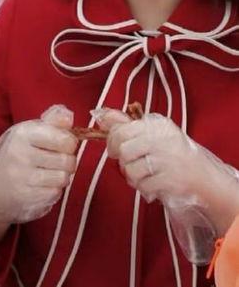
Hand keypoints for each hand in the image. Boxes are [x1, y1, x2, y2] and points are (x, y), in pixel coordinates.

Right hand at [0, 105, 77, 225]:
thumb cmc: (18, 152)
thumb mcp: (31, 131)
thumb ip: (53, 121)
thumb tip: (69, 117)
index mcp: (23, 133)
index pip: (63, 139)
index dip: (70, 142)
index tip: (65, 144)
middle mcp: (20, 154)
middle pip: (67, 160)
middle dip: (68, 161)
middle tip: (59, 160)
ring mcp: (21, 177)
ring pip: (62, 178)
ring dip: (62, 176)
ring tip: (51, 172)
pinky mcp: (24, 196)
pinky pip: (54, 194)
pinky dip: (53, 190)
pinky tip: (44, 185)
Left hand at [97, 109, 238, 262]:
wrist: (202, 176)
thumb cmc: (172, 152)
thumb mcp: (151, 132)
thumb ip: (125, 124)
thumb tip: (100, 115)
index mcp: (155, 125)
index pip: (120, 131)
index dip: (112, 142)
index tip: (116, 150)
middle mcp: (160, 139)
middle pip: (123, 150)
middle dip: (122, 160)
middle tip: (130, 164)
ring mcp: (166, 160)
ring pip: (130, 169)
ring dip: (132, 176)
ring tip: (143, 175)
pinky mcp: (169, 180)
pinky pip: (142, 185)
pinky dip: (144, 188)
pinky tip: (152, 184)